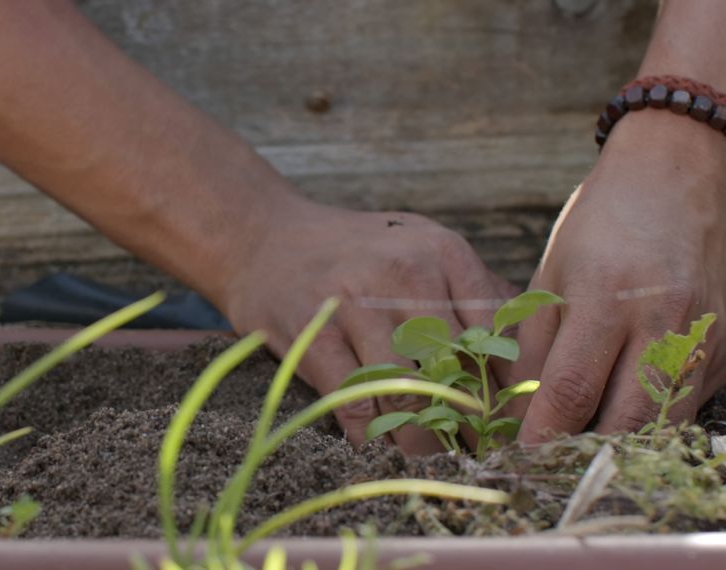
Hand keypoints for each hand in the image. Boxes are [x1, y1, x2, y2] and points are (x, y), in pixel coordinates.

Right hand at [217, 198, 517, 451]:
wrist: (262, 236)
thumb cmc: (353, 252)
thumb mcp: (419, 247)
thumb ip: (472, 292)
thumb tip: (532, 356)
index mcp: (444, 252)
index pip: (499, 337)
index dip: (510, 393)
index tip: (513, 428)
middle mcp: (405, 273)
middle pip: (459, 371)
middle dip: (472, 425)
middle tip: (480, 459)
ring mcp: (355, 303)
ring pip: (410, 395)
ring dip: (425, 442)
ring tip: (437, 465)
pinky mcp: (313, 336)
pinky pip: (356, 404)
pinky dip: (372, 437)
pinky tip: (381, 449)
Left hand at [513, 112, 725, 442]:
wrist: (680, 173)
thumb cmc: (603, 222)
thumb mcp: (551, 275)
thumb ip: (536, 346)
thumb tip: (519, 412)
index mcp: (608, 297)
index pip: (571, 391)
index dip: (542, 435)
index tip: (516, 458)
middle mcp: (665, 322)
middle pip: (625, 422)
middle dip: (581, 453)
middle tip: (546, 464)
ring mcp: (705, 338)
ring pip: (660, 422)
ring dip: (618, 442)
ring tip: (578, 444)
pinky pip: (685, 405)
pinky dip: (650, 418)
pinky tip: (619, 411)